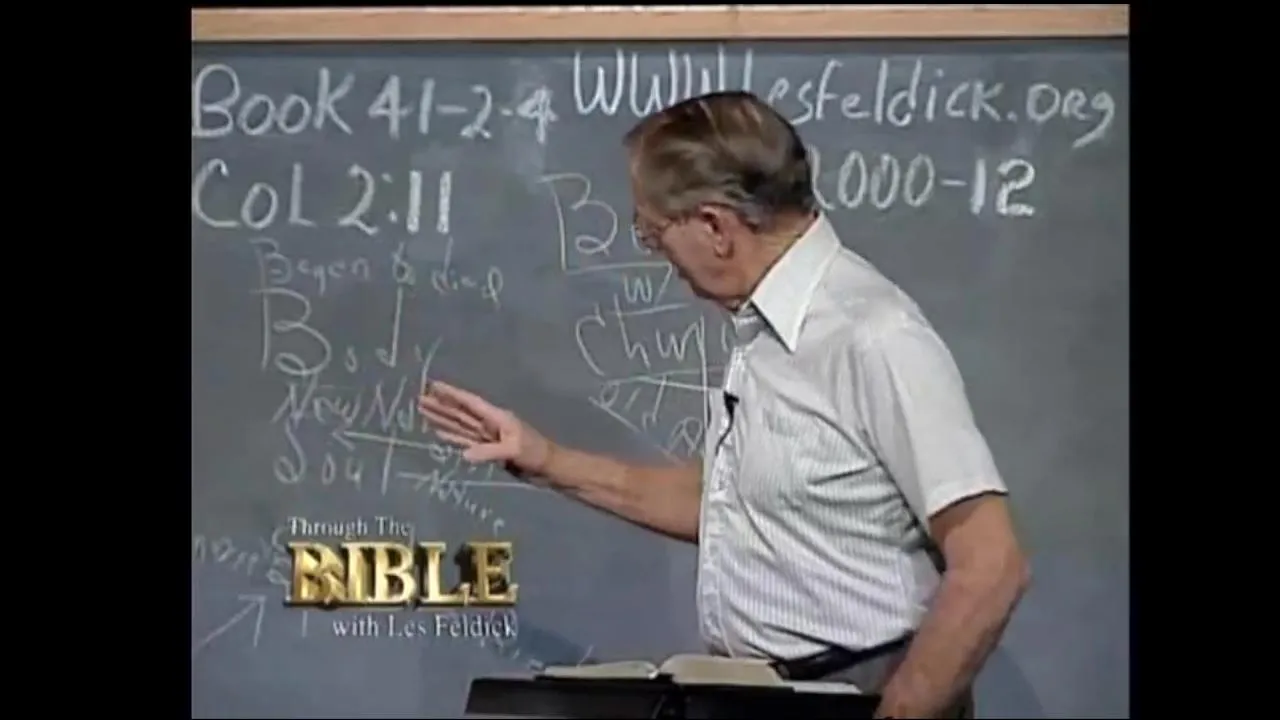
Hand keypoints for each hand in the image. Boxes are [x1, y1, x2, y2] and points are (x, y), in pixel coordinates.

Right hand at [417, 381, 551, 473]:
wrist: (547, 468)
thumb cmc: (535, 454)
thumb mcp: (514, 451)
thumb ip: (490, 452)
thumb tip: (464, 454)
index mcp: (497, 417)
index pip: (470, 403)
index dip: (452, 395)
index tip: (434, 385)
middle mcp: (490, 424)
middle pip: (461, 413)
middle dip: (441, 406)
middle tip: (419, 398)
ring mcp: (488, 437)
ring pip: (460, 425)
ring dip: (443, 419)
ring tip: (424, 412)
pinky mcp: (488, 449)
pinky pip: (466, 440)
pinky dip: (452, 436)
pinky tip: (439, 432)